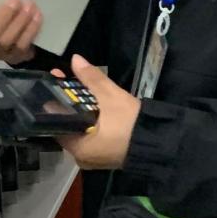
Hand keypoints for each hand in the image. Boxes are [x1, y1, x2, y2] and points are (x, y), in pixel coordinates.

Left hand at [57, 56, 140, 171]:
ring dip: (80, 112)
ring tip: (80, 89)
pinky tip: (93, 106)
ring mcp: (95, 159)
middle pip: (68, 125)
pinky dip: (90, 122)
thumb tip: (75, 59)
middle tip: (67, 81)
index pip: (55, 122)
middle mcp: (81, 157)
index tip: (57, 81)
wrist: (161, 143)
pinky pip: (92, 137)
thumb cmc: (130, 123)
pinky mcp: (107, 156)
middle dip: (67, 103)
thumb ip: (91, 78)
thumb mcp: (110, 96)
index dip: (55, 100)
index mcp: (76, 148)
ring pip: (81, 131)